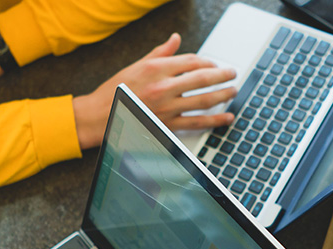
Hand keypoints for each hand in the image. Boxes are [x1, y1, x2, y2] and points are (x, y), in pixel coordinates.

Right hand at [72, 33, 237, 148]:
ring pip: (203, 100)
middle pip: (201, 78)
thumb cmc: (115, 91)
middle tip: (232, 73)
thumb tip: (175, 39)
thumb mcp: (135, 65)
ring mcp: (167, 108)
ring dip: (222, 95)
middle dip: (221, 75)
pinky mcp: (168, 125)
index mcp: (155, 69)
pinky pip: (197, 122)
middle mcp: (163, 87)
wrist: (100, 117)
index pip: (190, 61)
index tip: (214, 64)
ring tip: (233, 91)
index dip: (207, 62)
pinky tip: (227, 117)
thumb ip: (159, 53)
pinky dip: (215, 121)